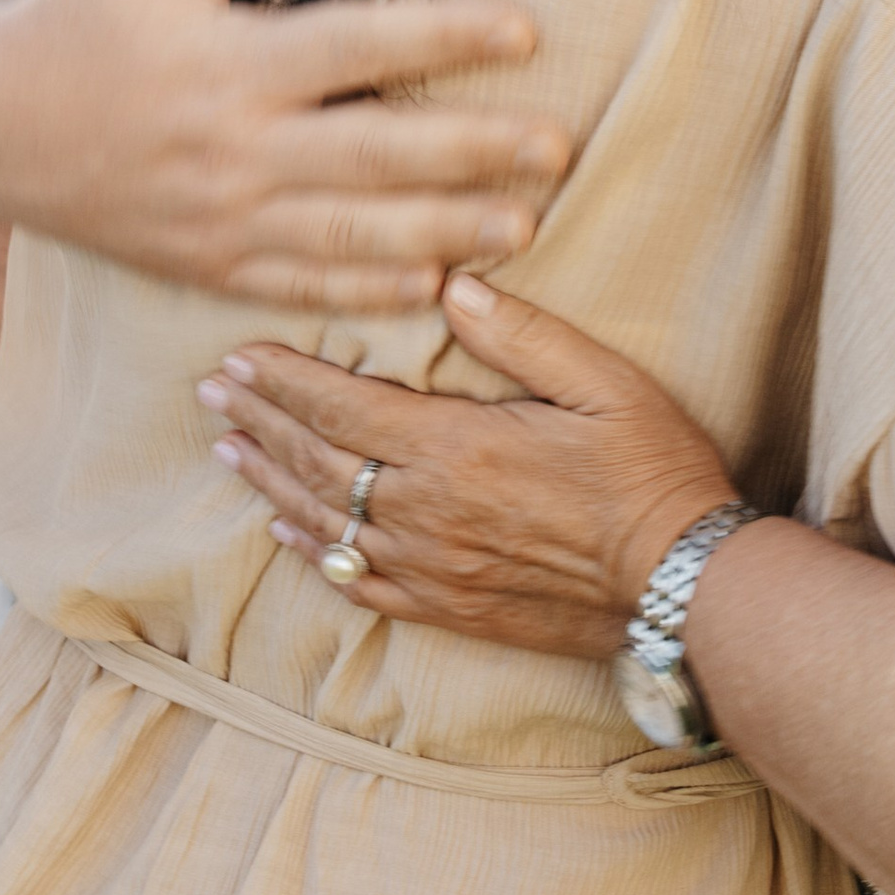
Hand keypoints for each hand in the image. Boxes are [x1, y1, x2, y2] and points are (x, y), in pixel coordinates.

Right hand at [0, 0, 573, 308]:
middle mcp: (233, 148)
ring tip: (525, 229)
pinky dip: (369, 295)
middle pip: (375, 155)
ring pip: (352, 235)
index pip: (360, 45)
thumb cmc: (74, 4)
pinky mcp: (206, 263)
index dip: (446, 38)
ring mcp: (221, 217)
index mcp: (229, 60)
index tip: (526, 30)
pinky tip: (435, 290)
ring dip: (444, 234)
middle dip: (474, 154)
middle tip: (559, 148)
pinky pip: (301, 285)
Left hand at [198, 271, 735, 660]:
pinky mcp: (449, 607)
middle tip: (212, 394)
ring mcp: (432, 566)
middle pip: (317, 461)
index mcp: (456, 448)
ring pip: (324, 521)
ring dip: (271, 481)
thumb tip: (453, 286)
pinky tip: (287, 534)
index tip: (238, 356)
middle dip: (260, 421)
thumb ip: (522, 335)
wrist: (683, 588)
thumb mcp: (604, 383)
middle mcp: (426, 511)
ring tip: (229, 451)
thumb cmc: (653, 475)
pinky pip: (357, 581)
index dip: (284, 380)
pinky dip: (313, 552)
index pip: (343, 407)